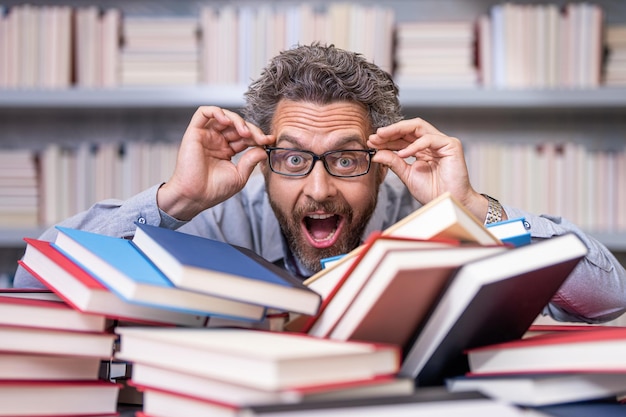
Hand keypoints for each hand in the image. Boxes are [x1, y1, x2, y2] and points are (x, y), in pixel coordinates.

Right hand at [158, 106, 273, 219]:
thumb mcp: (239, 175)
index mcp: (227, 150)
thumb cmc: (214, 190)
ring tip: (246, 133)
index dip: (258, 136)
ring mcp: (206, 136)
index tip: (270, 140)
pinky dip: (217, 112)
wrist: (195, 197)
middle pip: (237, 125)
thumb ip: (251, 160)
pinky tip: (227, 121)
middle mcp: (217, 141)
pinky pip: (204, 113)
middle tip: (261, 138)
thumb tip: (264, 149)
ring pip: (224, 117)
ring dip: (238, 121)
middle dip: (252, 130)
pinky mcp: (194, 133)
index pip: (245, 137)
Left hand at [367, 118, 487, 219]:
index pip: (403, 137)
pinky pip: (429, 139)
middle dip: (390, 131)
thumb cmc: (432, 192)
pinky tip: (402, 154)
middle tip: (374, 136)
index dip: (387, 139)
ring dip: (398, 131)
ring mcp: (442, 142)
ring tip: (382, 138)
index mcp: (422, 149)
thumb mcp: (407, 175)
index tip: (371, 142)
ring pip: (418, 127)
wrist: (447, 203)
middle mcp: (432, 143)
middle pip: (409, 128)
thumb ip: (394, 163)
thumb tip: (377, 154)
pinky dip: (414, 146)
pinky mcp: (451, 145)